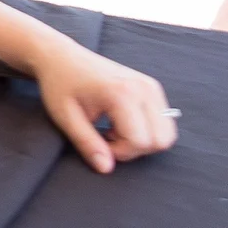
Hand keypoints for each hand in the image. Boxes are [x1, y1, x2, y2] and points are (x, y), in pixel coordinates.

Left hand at [34, 43, 175, 172]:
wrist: (62, 58)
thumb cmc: (60, 85)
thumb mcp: (66, 118)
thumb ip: (87, 144)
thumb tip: (106, 169)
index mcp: (123, 93)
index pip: (140, 141)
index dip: (119, 152)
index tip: (98, 141)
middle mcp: (144, 88)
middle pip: (161, 140)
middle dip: (134, 149)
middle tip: (106, 137)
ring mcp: (151, 86)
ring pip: (166, 133)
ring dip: (142, 140)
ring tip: (113, 129)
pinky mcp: (153, 87)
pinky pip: (163, 122)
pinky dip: (146, 130)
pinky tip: (121, 122)